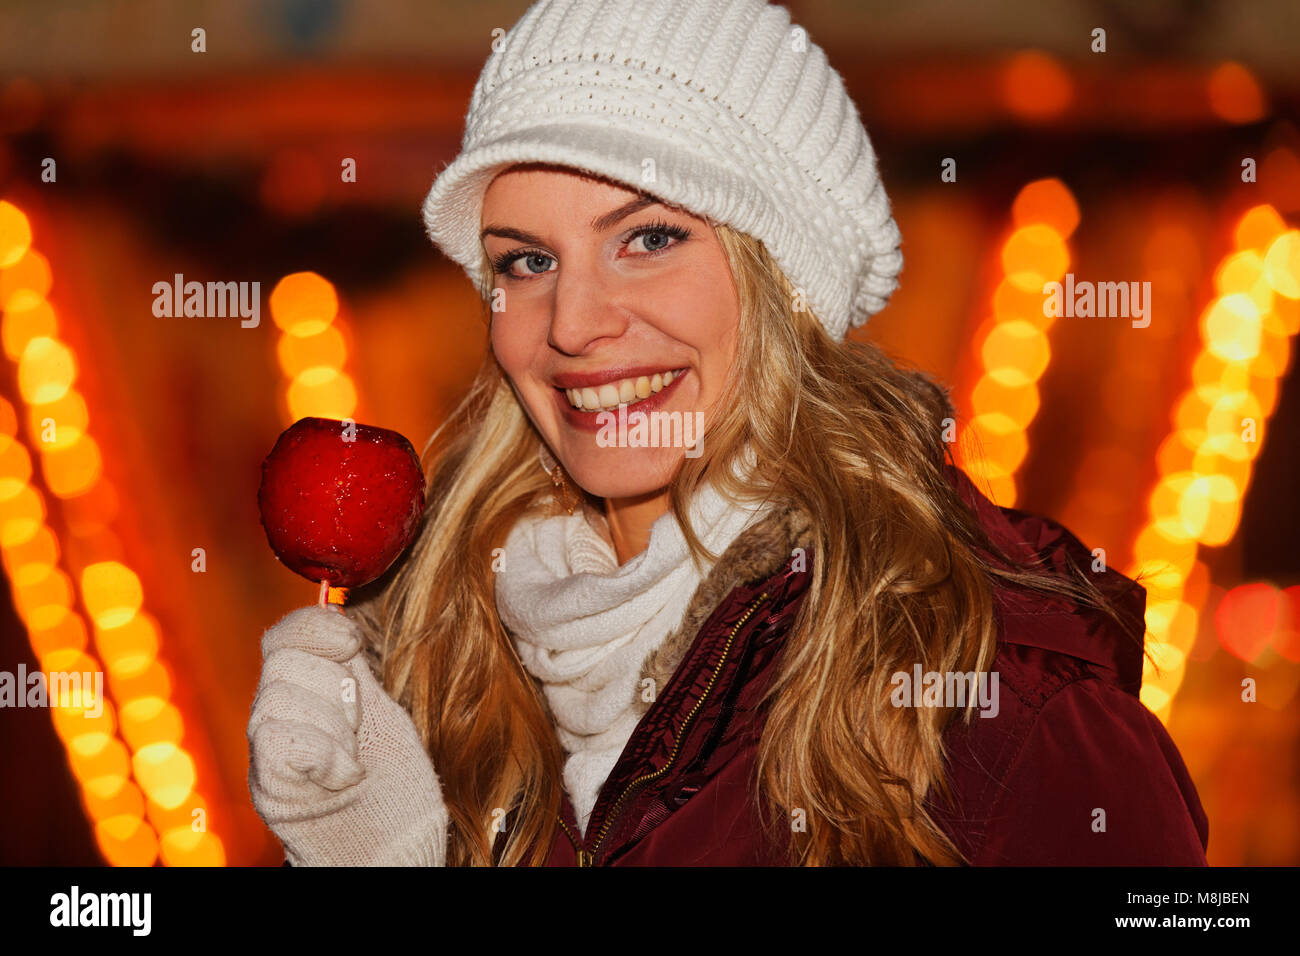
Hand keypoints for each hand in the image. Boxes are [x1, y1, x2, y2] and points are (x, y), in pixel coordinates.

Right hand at [248, 605, 447, 865]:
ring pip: (279, 699)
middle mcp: (279, 716)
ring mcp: (269, 752)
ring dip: (334, 727)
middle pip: (285, 662)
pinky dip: (320, 754)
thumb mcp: (382, 710)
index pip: (286, 635)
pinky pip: (276, 740)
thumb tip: (340, 612)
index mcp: (309, 693)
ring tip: (353, 760)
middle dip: (336, 687)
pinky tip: (342, 776)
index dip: (316, 627)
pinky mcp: (270, 786)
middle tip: (358, 729)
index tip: (352, 642)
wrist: (395, 844)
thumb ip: (355, 670)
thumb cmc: (396, 784)